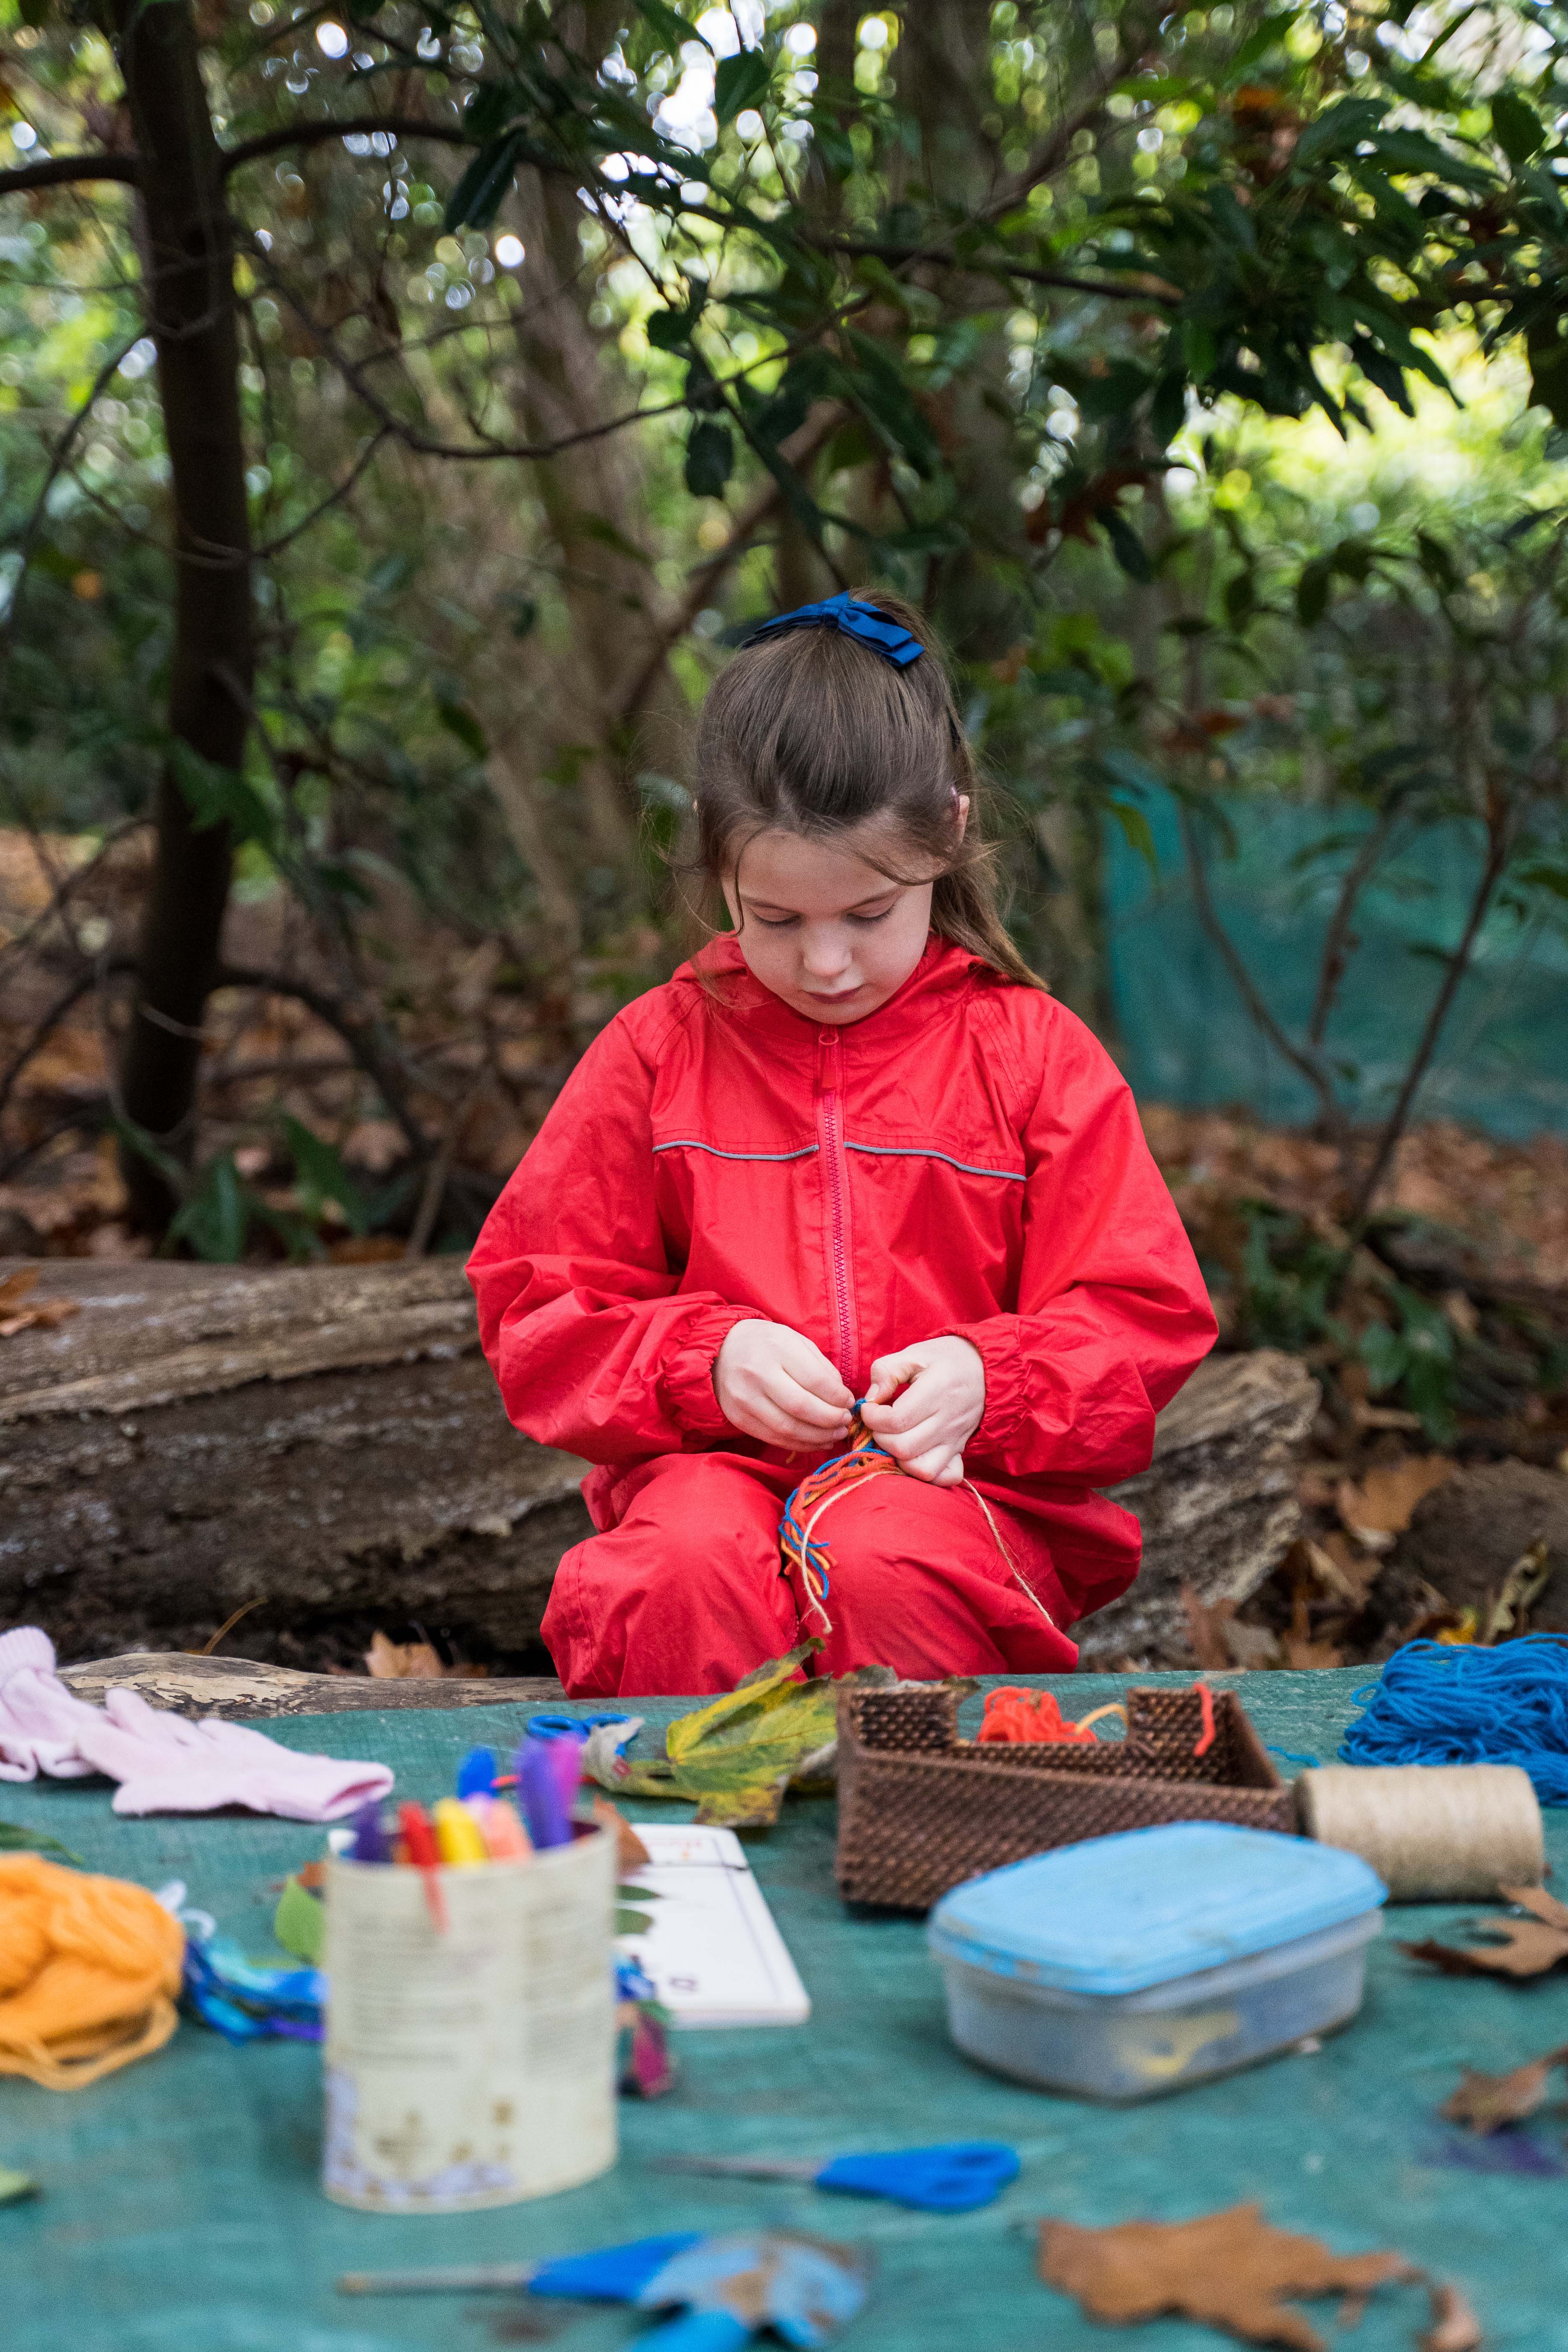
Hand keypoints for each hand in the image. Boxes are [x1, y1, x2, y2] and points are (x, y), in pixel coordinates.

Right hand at [714, 1320, 854, 1449]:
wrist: (722, 1350)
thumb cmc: (768, 1345)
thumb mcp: (796, 1342)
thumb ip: (821, 1368)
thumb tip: (842, 1400)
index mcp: (778, 1348)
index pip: (816, 1381)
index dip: (838, 1397)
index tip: (849, 1402)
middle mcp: (758, 1374)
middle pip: (802, 1408)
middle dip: (831, 1420)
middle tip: (845, 1422)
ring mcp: (745, 1399)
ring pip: (788, 1429)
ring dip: (818, 1437)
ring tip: (835, 1435)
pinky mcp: (739, 1418)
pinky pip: (774, 1438)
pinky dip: (799, 1444)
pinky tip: (816, 1441)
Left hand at [859, 1335, 985, 1485]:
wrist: (985, 1368)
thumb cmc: (945, 1359)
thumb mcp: (914, 1353)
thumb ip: (886, 1371)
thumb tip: (871, 1399)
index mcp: (937, 1391)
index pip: (896, 1420)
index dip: (872, 1417)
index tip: (870, 1407)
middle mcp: (949, 1420)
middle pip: (904, 1447)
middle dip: (880, 1437)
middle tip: (878, 1423)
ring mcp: (956, 1439)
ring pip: (921, 1468)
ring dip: (898, 1458)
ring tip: (893, 1439)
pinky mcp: (960, 1450)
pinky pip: (945, 1476)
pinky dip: (924, 1472)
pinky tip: (912, 1456)